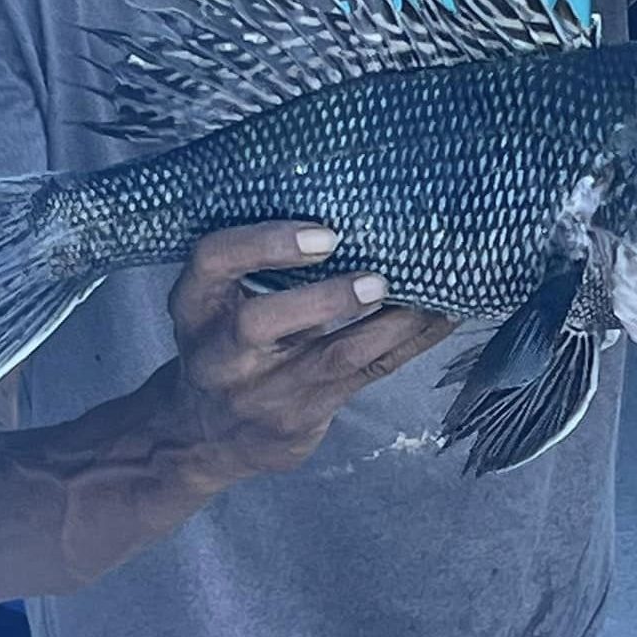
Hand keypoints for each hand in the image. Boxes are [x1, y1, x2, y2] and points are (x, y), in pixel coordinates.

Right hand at [166, 223, 452, 487]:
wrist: (204, 434)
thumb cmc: (228, 338)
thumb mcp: (221, 298)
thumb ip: (262, 263)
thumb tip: (353, 202)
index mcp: (196, 305)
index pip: (214, 260)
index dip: (266, 243)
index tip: (323, 233)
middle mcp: (219, 352)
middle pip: (258, 322)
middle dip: (324, 298)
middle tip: (377, 279)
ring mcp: (259, 393)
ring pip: (331, 358)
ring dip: (390, 324)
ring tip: (431, 294)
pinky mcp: (299, 419)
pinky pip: (365, 376)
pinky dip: (408, 343)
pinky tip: (440, 318)